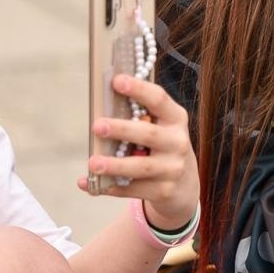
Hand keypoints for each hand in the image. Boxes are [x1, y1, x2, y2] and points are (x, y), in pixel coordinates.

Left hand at [78, 74, 199, 228]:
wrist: (185, 186)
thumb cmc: (163, 147)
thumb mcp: (162, 127)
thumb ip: (139, 116)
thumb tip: (101, 103)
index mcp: (175, 118)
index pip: (159, 99)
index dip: (139, 89)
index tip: (116, 81)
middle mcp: (177, 142)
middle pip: (148, 134)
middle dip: (122, 129)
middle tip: (97, 126)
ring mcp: (172, 169)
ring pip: (141, 167)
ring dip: (115, 165)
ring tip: (93, 163)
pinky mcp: (164, 191)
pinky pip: (133, 189)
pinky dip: (110, 187)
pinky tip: (88, 184)